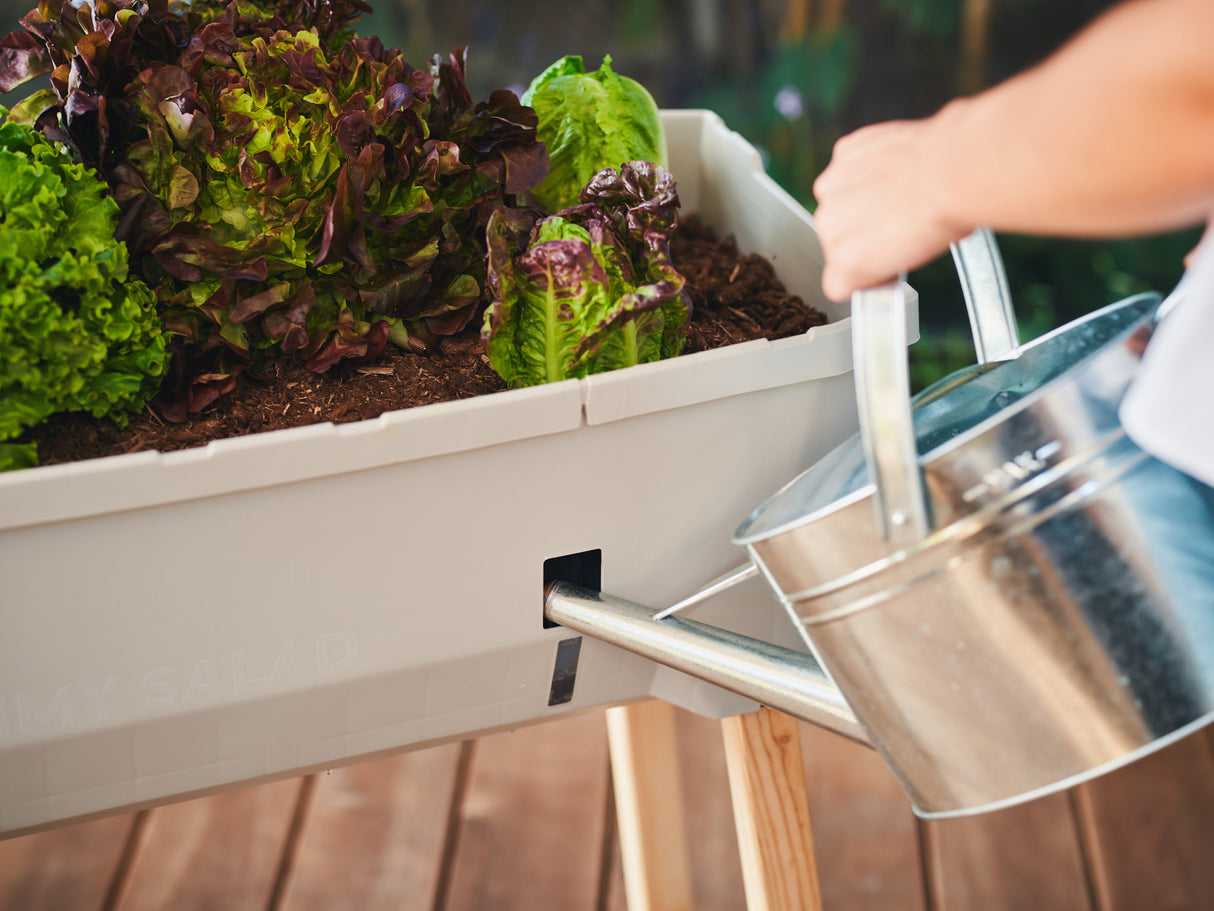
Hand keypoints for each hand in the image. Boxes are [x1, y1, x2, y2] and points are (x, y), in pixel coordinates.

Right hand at [812, 118, 970, 300]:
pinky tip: (894, 167)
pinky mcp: (843, 153)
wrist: (955, 169)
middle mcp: (829, 226)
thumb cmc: (945, 215)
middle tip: (898, 220)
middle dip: (861, 230)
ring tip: (898, 191)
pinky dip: (866, 165)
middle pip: (836, 236)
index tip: (883, 259)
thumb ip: (885, 258)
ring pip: (838, 198)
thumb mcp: (914, 257)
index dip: (865, 268)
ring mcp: (833, 187)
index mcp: (847, 263)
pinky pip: (848, 165)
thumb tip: (889, 248)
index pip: (839, 279)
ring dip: (859, 196)